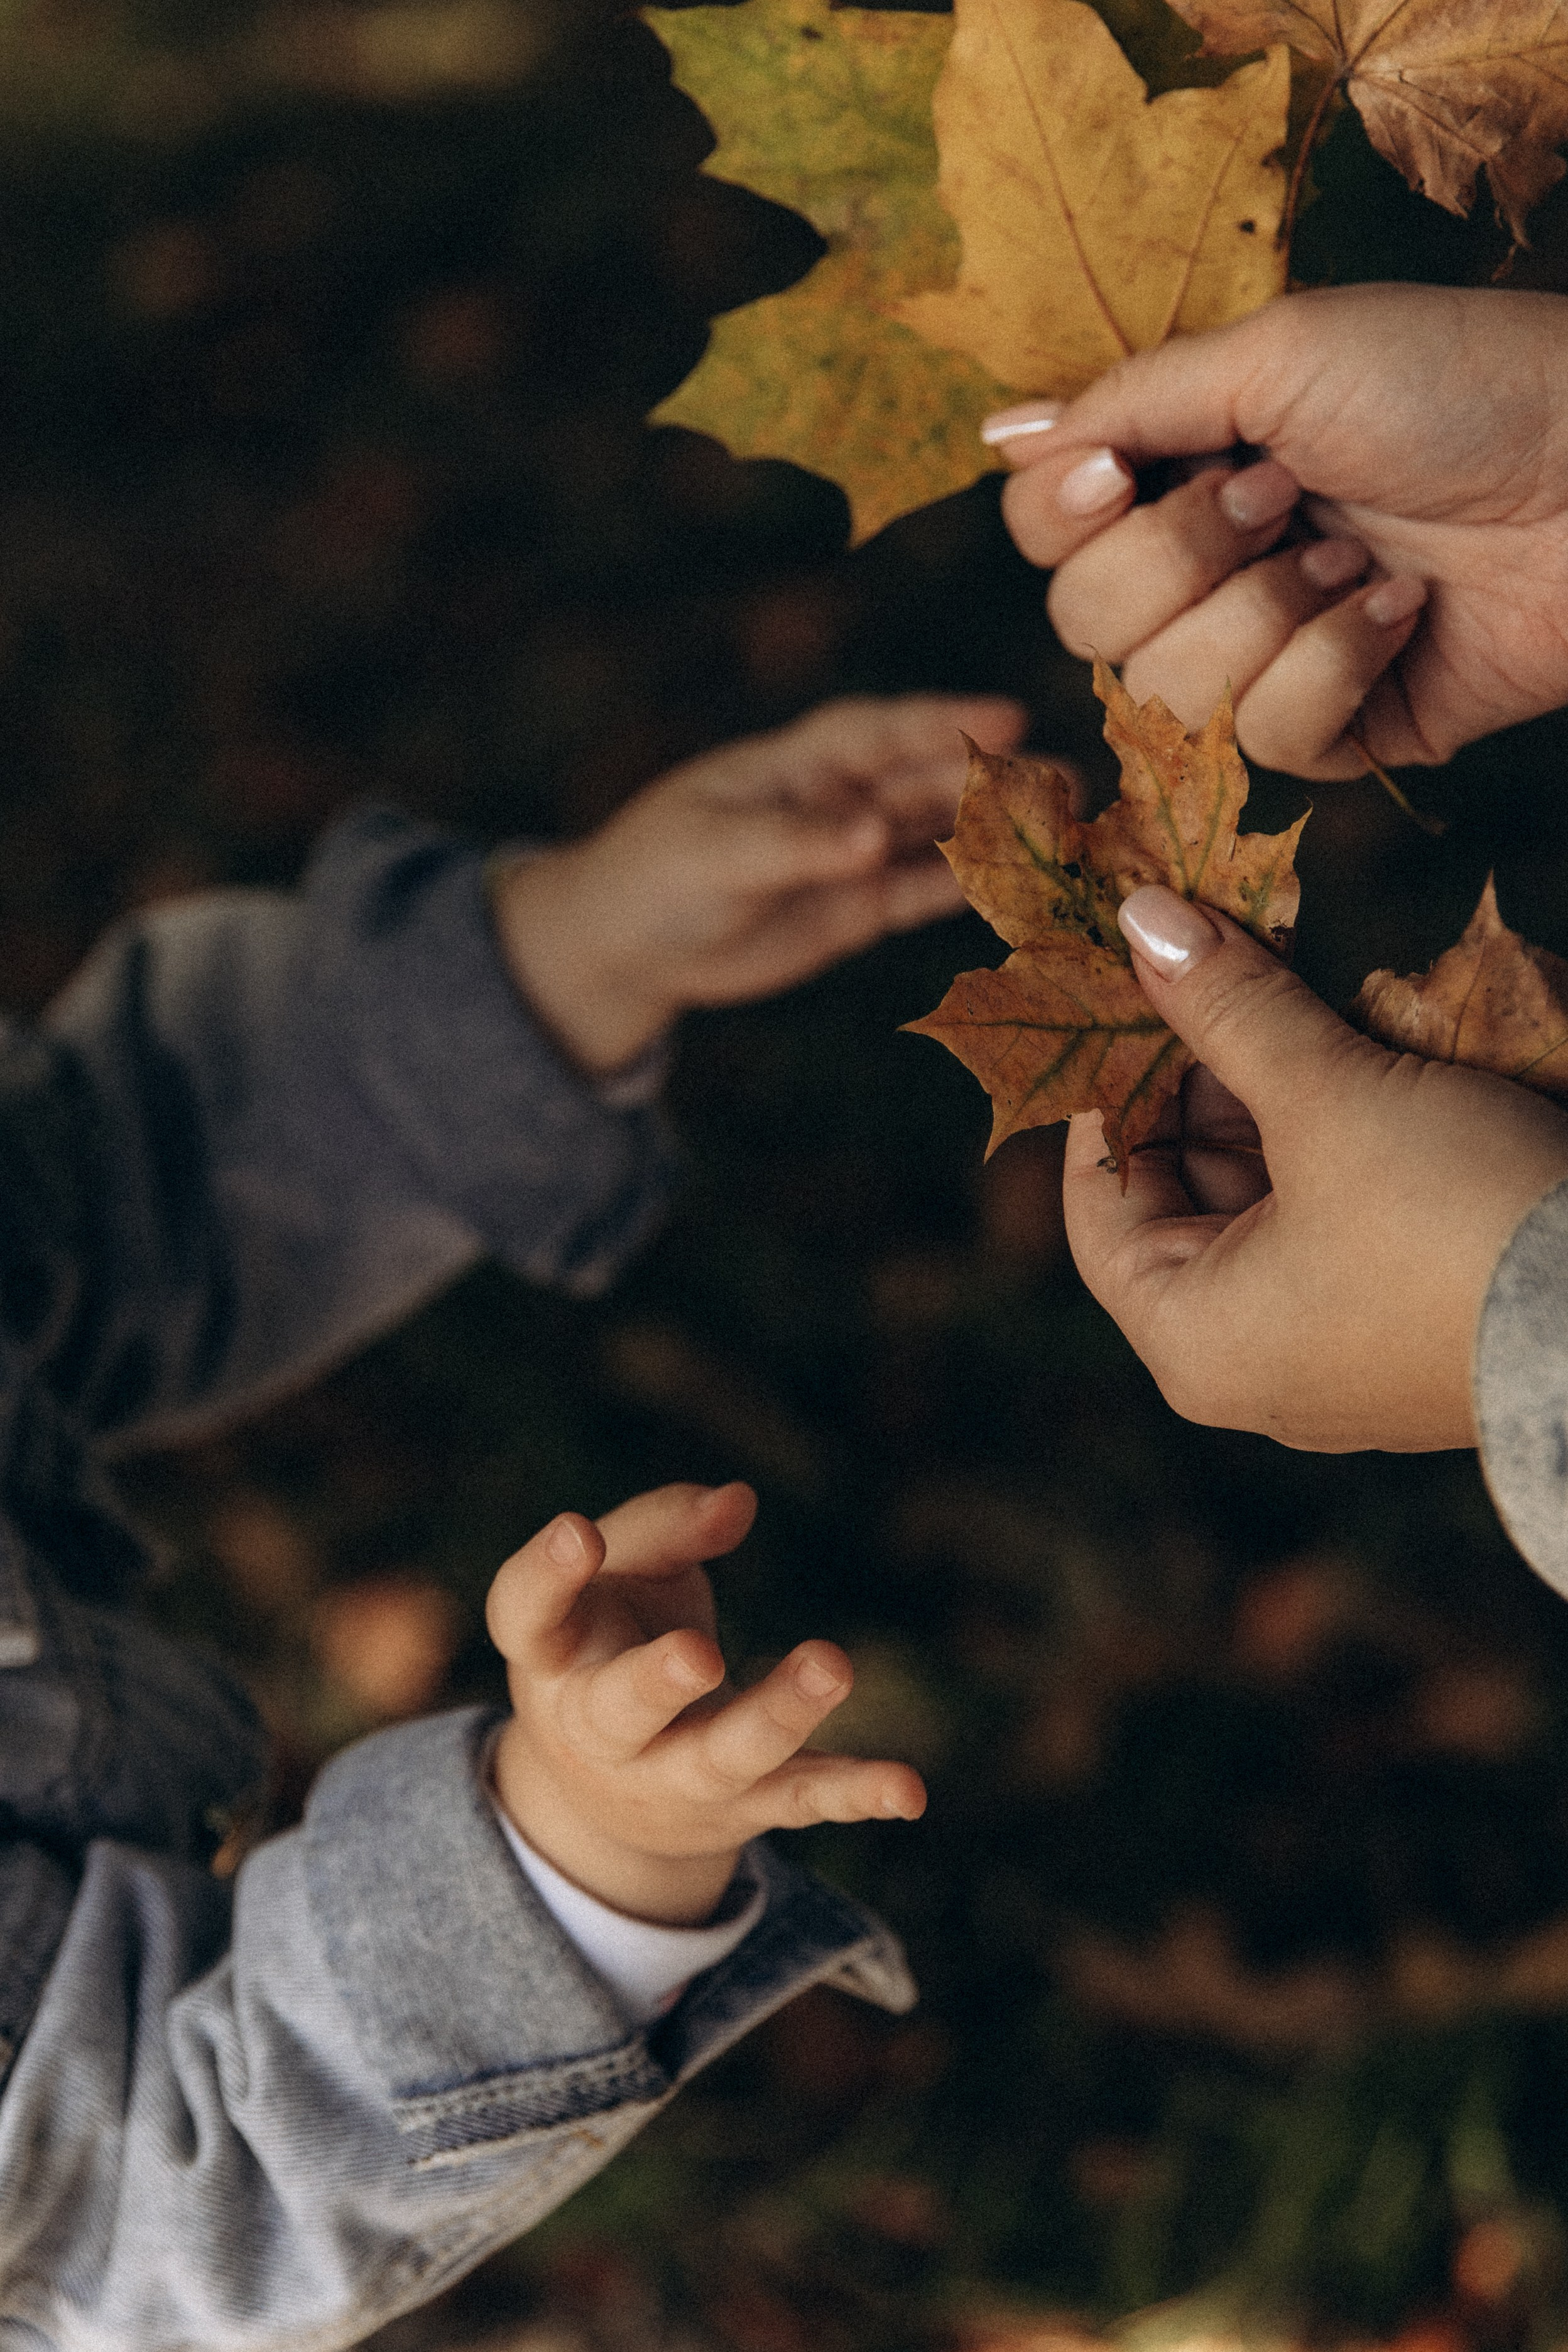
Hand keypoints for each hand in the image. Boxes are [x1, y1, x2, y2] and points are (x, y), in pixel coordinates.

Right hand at [488, 1481, 925, 1924]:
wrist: (611, 1793)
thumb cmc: (613, 1639)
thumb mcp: (622, 1574)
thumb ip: (665, 1526)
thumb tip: (738, 1502)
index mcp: (555, 1653)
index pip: (526, 1615)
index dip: (547, 1575)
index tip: (579, 1530)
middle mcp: (600, 1730)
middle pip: (620, 1711)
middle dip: (657, 1684)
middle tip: (699, 1651)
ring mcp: (672, 1778)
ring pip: (721, 1757)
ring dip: (777, 1715)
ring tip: (832, 1662)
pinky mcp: (744, 1807)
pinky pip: (801, 1800)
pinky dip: (855, 1793)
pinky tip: (908, 1790)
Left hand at [493, 694, 1024, 1072]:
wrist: (628, 945)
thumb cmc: (657, 877)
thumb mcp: (714, 854)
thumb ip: (796, 844)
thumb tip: (870, 835)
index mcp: (798, 763)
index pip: (879, 732)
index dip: (941, 722)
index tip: (1005, 716)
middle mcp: (838, 798)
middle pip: (927, 780)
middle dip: (994, 778)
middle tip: (1070, 780)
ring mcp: (854, 852)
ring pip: (938, 834)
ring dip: (999, 832)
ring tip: (1072, 829)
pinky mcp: (858, 908)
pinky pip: (925, 892)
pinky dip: (972, 888)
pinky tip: (1027, 888)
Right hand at [990, 284, 1567, 779]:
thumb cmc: (1457, 386)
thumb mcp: (1280, 355)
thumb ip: (1131, 401)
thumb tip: (1000, 438)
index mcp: (1184, 467)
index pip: (1045, 528)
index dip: (1060, 514)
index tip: (1116, 473)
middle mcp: (1208, 567)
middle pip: (1083, 620)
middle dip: (1179, 558)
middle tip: (1282, 496)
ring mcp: (1266, 656)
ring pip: (1166, 692)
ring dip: (1267, 613)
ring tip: (1357, 552)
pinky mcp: (1333, 732)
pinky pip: (1264, 741)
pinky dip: (1334, 666)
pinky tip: (1397, 612)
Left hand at [1061, 884, 1567, 1452]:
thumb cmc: (1461, 1223)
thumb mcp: (1331, 1098)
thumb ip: (1230, 1008)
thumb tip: (1142, 917)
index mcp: (1194, 1342)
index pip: (1100, 1203)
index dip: (1110, 1086)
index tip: (1128, 990)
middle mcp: (1250, 1360)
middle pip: (1185, 1188)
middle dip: (1203, 1068)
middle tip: (1215, 957)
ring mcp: (1333, 1341)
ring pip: (1269, 1187)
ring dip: (1277, 1082)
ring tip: (1288, 977)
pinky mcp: (1406, 1312)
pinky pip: (1339, 1206)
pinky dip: (1338, 1126)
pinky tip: (1356, 1039)